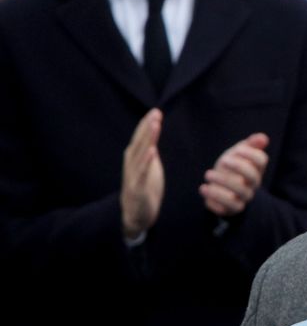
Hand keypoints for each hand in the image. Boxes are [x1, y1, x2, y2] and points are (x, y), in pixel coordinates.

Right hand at [121, 109, 164, 239]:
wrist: (136, 214)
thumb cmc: (144, 188)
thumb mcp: (149, 166)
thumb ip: (149, 151)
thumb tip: (152, 135)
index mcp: (135, 157)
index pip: (141, 138)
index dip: (147, 124)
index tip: (155, 111)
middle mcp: (131, 163)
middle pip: (140, 141)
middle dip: (147, 127)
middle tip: (155, 113)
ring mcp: (133, 174)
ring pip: (140, 153)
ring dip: (147, 139)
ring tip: (154, 126)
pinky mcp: (137, 187)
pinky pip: (141, 172)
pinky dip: (146, 161)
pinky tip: (152, 151)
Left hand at [201, 132, 268, 216]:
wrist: (223, 191)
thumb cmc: (231, 169)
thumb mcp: (238, 154)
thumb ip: (250, 145)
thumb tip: (262, 137)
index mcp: (255, 169)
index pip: (261, 161)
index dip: (250, 154)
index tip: (237, 150)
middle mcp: (251, 185)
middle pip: (253, 177)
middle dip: (238, 167)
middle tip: (223, 160)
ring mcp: (242, 198)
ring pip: (239, 194)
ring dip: (223, 182)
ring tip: (208, 174)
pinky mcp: (230, 209)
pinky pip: (225, 208)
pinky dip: (214, 198)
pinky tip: (204, 188)